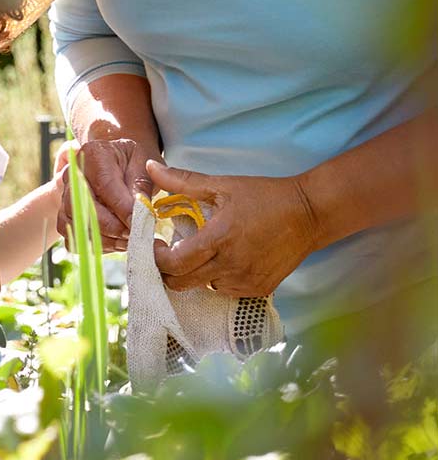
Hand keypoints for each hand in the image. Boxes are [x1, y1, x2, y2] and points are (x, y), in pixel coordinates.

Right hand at [58, 138, 161, 251]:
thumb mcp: (143, 165)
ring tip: (128, 239)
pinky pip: (73, 239)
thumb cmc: (131, 163)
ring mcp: (64, 196)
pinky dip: (94, 245)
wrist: (114, 165)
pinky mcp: (64, 216)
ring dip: (105, 240)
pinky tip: (114, 242)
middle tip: (136, 235)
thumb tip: (140, 214)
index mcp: (93, 155)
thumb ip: (141, 188)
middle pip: (87, 209)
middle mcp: (72, 175)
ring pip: (78, 226)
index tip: (139, 224)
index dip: (122, 209)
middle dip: (114, 228)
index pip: (105, 186)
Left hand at [148, 160, 319, 296]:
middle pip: (181, 284)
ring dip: (195, 274)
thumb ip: (182, 181)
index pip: (173, 264)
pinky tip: (225, 259)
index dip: (156, 258)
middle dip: (169, 271)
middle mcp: (230, 265)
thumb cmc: (264, 196)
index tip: (157, 244)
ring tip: (204, 251)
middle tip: (171, 253)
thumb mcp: (222, 185)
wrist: (309, 214)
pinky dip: (218, 278)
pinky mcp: (258, 289)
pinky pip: (225, 290)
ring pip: (202, 288)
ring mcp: (245, 281)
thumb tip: (151, 168)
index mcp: (219, 238)